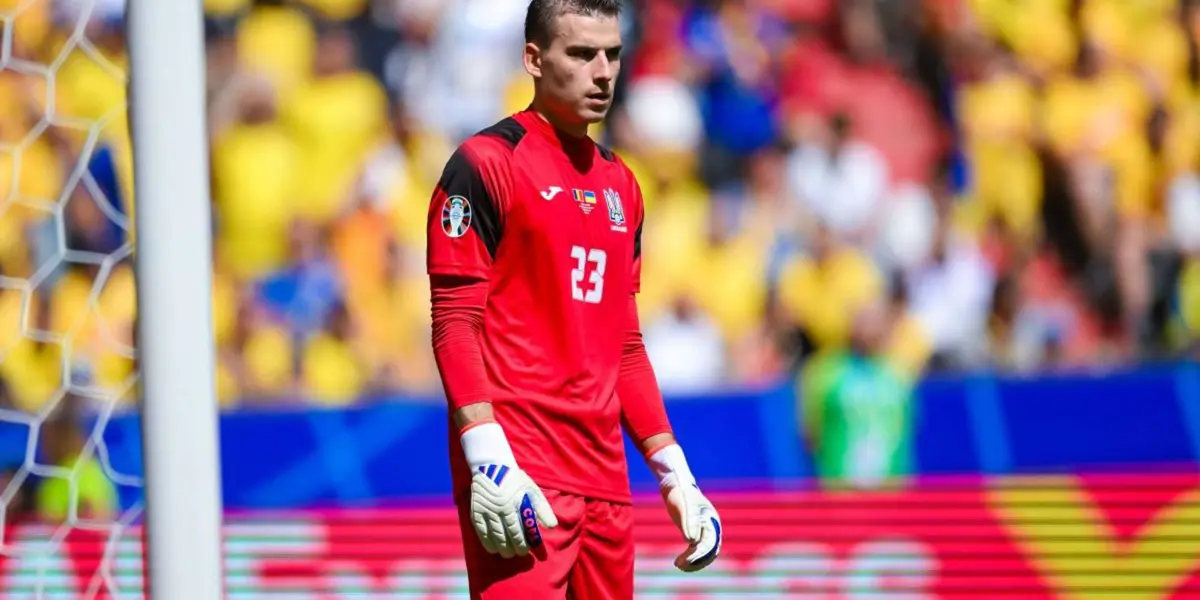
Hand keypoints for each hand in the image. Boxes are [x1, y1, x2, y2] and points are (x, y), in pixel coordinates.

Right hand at [460, 421, 557, 557]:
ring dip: (501, 548)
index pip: (517, 531)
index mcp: (512, 504)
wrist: (492, 467)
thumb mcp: (532, 490)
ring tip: (507, 554)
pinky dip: (486, 542)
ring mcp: (485, 511)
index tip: (527, 551)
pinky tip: (492, 549)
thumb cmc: (516, 480)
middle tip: (518, 554)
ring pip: (493, 535)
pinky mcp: (475, 511)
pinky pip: (480, 531)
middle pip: (505, 536)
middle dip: (513, 548)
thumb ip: (543, 509)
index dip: (522, 543)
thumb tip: (552, 526)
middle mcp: (498, 509)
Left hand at [648, 444, 722, 571]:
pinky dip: (691, 558)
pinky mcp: (697, 533)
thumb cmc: (681, 494)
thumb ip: (689, 522)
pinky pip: (698, 550)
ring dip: (694, 562)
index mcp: (711, 520)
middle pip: (710, 551)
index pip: (710, 543)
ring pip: (705, 553)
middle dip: (697, 561)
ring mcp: (705, 531)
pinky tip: (680, 561)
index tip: (685, 560)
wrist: (677, 486)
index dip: (699, 554)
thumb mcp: (684, 505)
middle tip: (679, 565)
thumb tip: (691, 541)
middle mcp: (712, 527)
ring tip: (678, 565)